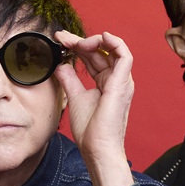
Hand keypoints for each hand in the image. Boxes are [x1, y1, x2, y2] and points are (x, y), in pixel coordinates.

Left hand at [53, 30, 134, 185]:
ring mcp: (121, 81)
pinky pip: (124, 55)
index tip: (59, 40)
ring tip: (75, 42)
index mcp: (106, 83)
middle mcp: (116, 80)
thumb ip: (69, 79)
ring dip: (93, 40)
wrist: (97, 148)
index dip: (76, 46)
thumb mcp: (75, 97)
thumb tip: (60, 64)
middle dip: (79, 41)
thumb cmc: (90, 130)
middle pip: (100, 51)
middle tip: (61, 37)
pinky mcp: (123, 83)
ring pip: (112, 49)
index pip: (93, 57)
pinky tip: (100, 37)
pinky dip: (114, 43)